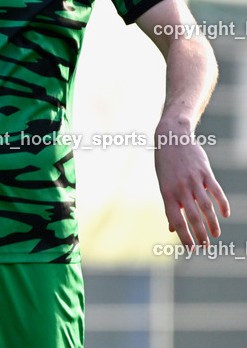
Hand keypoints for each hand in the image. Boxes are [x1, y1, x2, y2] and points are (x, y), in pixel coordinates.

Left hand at [155, 128, 229, 246]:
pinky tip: (225, 215)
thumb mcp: (163, 185)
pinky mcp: (205, 173)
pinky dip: (222, 204)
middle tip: (205, 247)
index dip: (184, 236)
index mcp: (167, 193)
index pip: (176, 220)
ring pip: (206, 207)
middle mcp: (180, 188)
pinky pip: (216, 191)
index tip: (190, 249)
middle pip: (192, 217)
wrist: (172, 139)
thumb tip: (171, 228)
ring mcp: (194, 180)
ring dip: (212, 223)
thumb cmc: (166, 166)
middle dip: (199, 234)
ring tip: (215, 235)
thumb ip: (170, 206)